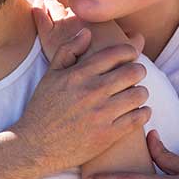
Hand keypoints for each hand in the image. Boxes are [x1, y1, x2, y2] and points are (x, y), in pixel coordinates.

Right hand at [12, 33, 151, 172]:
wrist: (35, 146)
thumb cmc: (43, 108)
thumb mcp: (50, 75)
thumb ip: (68, 50)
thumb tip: (87, 32)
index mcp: (79, 74)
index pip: (116, 54)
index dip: (129, 51)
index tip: (131, 55)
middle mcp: (92, 92)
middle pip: (133, 72)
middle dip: (138, 71)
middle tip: (136, 74)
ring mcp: (101, 114)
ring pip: (139, 94)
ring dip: (141, 92)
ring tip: (136, 94)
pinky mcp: (108, 135)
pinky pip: (138, 118)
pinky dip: (143, 113)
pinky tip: (138, 111)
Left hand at [31, 0, 144, 65]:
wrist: (93, 84)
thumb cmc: (114, 69)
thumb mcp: (129, 54)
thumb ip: (134, 42)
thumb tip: (137, 35)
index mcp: (100, 17)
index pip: (90, 5)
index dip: (85, 7)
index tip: (81, 8)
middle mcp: (83, 17)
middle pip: (73, 6)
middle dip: (69, 6)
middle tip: (62, 4)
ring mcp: (64, 25)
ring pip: (56, 7)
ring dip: (53, 4)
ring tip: (50, 2)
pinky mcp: (49, 37)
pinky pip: (41, 16)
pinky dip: (39, 8)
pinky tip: (38, 4)